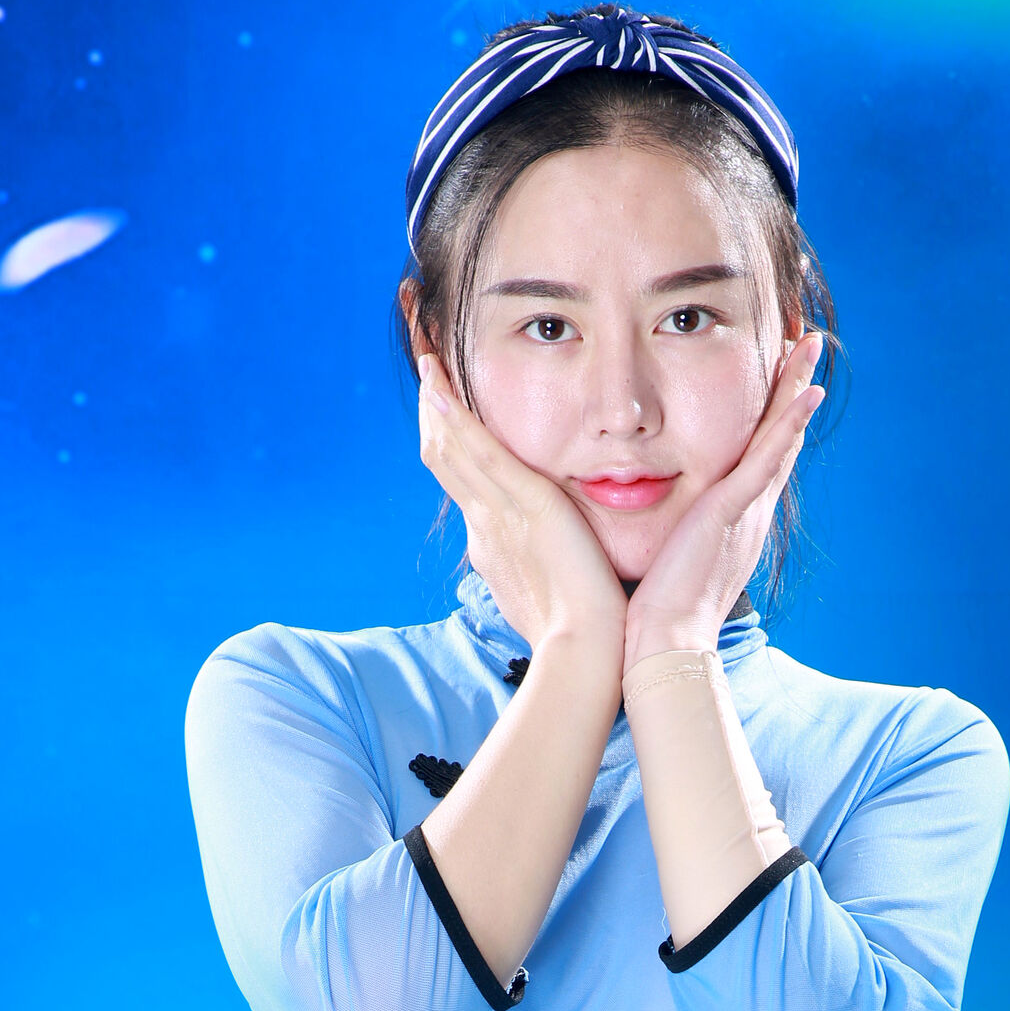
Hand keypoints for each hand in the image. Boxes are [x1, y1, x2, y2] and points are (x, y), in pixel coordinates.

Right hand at [417, 354, 627, 666]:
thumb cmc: (580, 632)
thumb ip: (545, 566)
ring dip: (436, 401)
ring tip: (428, 359)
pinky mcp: (524, 507)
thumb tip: (543, 561)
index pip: (462, 480)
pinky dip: (457, 418)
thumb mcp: (552, 592)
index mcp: (492, 541)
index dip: (448, 441)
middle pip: (445, 457)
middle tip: (425, 367)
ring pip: (453, 448)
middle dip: (432, 410)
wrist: (584, 651)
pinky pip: (480, 453)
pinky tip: (440, 386)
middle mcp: (484, 524)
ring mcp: (497, 515)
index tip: (441, 409)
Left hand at [623, 333, 825, 668]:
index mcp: (729, 522)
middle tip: (804, 344)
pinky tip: (806, 391)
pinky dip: (788, 424)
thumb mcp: (659, 559)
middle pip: (776, 439)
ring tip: (810, 343)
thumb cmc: (650, 615)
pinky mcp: (733, 513)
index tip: (774, 377)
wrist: (662, 647)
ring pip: (778, 438)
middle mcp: (746, 513)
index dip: (768, 416)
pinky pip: (768, 459)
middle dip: (790, 390)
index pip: (753, 457)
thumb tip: (627, 513)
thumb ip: (658, 532)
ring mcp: (744, 512)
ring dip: (796, 388)